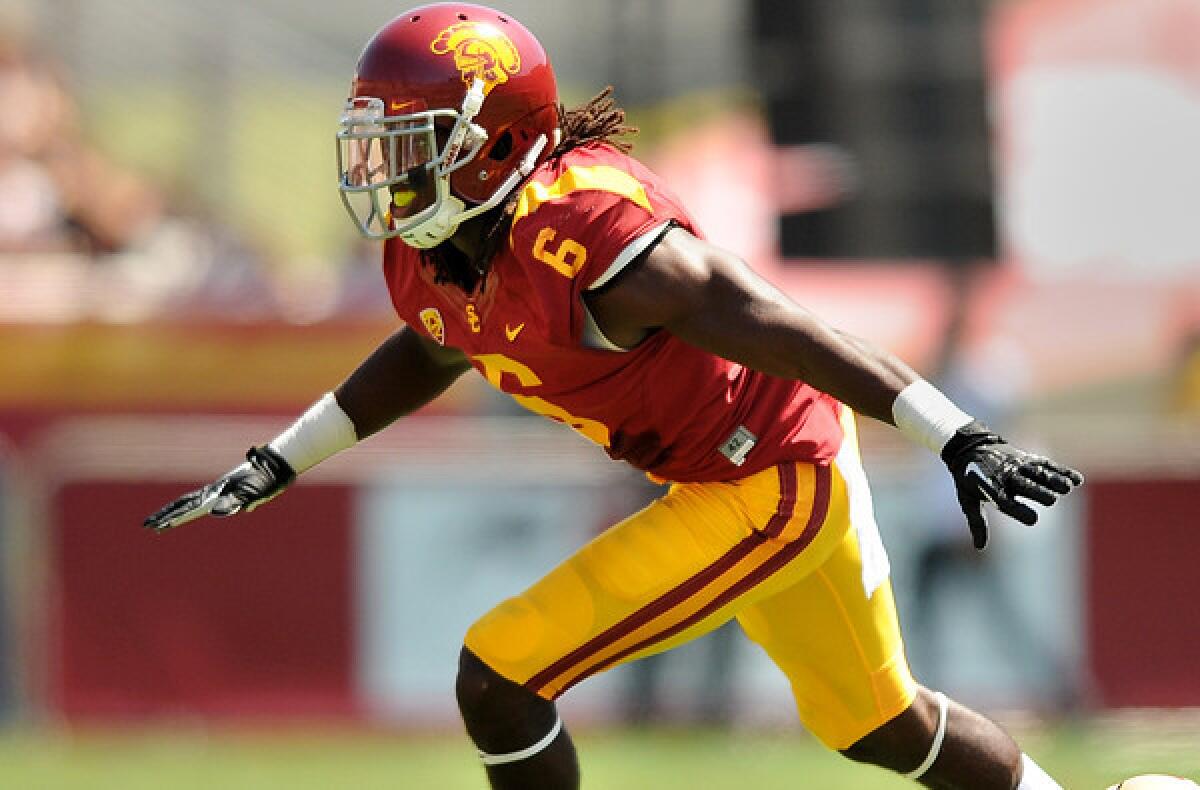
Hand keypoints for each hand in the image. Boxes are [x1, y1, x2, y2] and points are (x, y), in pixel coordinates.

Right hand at [143, 446, 295, 531]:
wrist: (278, 464)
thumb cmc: (267, 480)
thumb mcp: (253, 494)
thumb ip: (234, 502)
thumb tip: (214, 512)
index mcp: (218, 493)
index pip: (189, 509)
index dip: (173, 518)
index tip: (156, 527)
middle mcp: (216, 490)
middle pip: (185, 503)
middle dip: (166, 515)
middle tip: (148, 526)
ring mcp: (223, 488)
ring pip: (194, 500)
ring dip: (179, 510)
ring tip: (166, 519)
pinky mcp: (232, 489)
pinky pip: (209, 500)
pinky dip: (198, 506)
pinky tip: (200, 509)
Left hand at [941, 420, 1083, 549]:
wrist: (969, 447)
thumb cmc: (969, 479)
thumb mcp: (968, 500)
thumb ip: (977, 522)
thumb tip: (979, 547)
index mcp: (991, 489)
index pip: (1006, 502)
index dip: (1018, 510)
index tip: (1032, 519)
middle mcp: (1006, 476)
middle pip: (1026, 486)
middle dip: (1038, 492)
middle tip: (1051, 500)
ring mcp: (1018, 466)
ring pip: (1039, 473)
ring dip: (1053, 480)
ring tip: (1067, 488)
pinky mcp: (1028, 458)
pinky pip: (1047, 465)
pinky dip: (1062, 472)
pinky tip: (1077, 480)